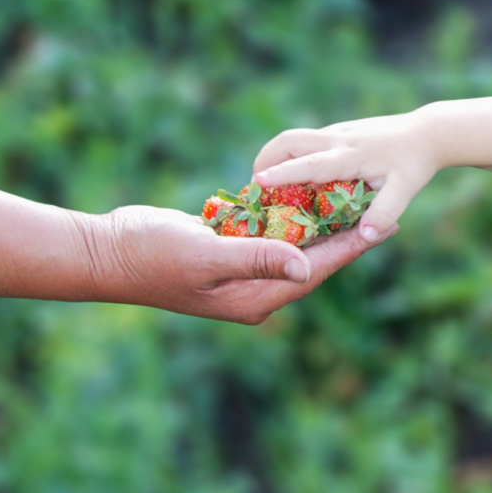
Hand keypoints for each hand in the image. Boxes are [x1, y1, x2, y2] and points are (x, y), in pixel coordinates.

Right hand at [82, 205, 395, 323]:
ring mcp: (237, 269)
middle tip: (381, 212)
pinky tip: (304, 195)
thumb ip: (256, 257)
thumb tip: (305, 264)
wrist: (107, 251)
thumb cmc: (152, 256)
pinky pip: (263, 232)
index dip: (351, 249)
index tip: (384, 228)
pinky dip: (284, 214)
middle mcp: (251, 287)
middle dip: (344, 236)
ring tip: (351, 200)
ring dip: (317, 223)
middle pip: (310, 260)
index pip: (314, 272)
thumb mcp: (205, 256)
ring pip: (289, 244)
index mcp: (253, 297)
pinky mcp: (222, 248)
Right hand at [252, 110, 439, 240]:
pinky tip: (290, 177)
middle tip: (253, 189)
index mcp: (349, 156)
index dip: (282, 173)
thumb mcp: (403, 191)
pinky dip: (288, 156)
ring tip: (265, 185)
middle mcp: (336, 140)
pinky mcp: (336, 132)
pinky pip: (304, 142)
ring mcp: (334, 133)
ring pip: (292, 138)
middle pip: (289, 141)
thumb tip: (367, 235)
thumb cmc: (414, 164)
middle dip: (265, 160)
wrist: (427, 132)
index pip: (309, 164)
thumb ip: (383, 213)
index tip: (257, 181)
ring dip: (273, 157)